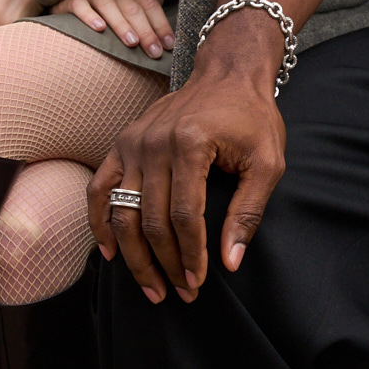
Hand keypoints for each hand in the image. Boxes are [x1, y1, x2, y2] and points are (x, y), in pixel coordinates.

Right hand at [53, 0, 173, 59]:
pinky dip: (89, 17)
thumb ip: (143, 1)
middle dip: (146, 31)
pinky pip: (80, 5)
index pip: (148, 2)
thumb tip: (162, 5)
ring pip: (109, 5)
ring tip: (132, 43)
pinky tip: (99, 29)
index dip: (160, 23)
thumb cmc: (100, 3)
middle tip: (154, 52)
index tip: (169, 45)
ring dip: (122, 25)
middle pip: (132, 6)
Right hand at [87, 11, 286, 303]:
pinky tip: (110, 253)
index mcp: (190, 144)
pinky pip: (100, 189)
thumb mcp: (268, 163)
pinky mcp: (121, 143)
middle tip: (180, 294)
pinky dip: (100, 223)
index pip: (184, 215)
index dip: (190, 255)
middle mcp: (153, 143)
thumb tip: (230, 261)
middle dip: (165, 264)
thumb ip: (248, 212)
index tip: (198, 283)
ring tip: (151, 287)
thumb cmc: (253, 119)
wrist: (228, 74)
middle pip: (149, 219)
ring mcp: (132, 142)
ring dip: (133, 256)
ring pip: (121, 211)